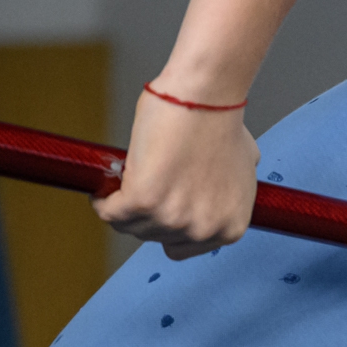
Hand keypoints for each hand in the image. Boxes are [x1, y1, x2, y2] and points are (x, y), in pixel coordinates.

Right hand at [94, 84, 260, 258]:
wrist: (205, 99)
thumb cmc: (221, 125)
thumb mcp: (243, 173)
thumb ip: (227, 197)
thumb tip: (212, 196)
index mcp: (230, 228)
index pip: (182, 247)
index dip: (167, 226)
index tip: (159, 208)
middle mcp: (204, 230)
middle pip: (154, 238)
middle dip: (144, 214)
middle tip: (142, 186)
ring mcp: (175, 219)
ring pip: (129, 226)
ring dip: (122, 206)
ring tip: (126, 180)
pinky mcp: (145, 202)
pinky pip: (110, 212)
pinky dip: (102, 199)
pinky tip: (106, 182)